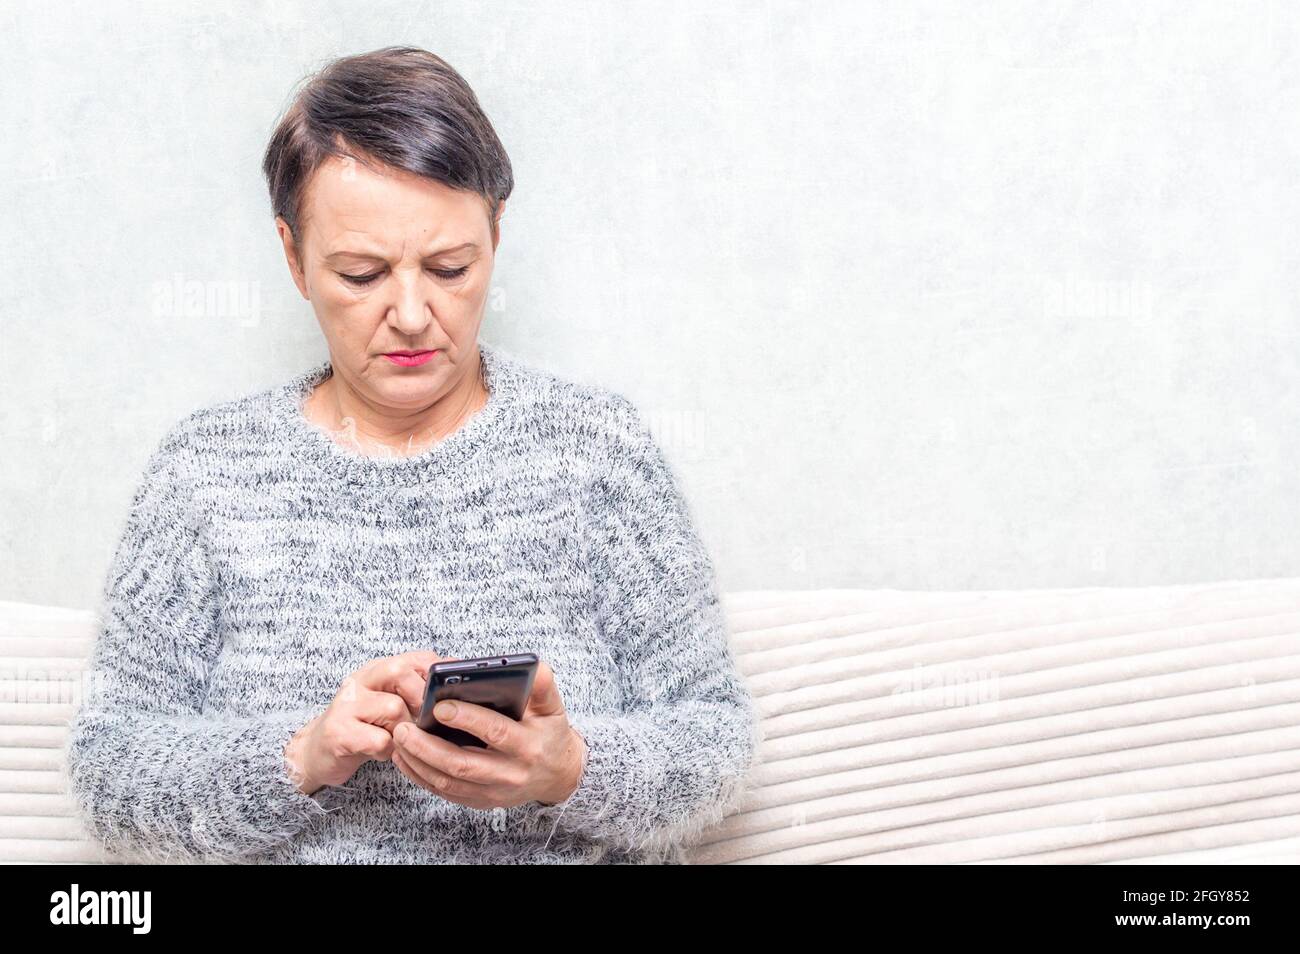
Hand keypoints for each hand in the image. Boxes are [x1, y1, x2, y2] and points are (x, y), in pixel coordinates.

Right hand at [284, 650, 446, 795]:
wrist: (316, 751)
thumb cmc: (363, 728)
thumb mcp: (389, 704)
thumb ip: (415, 695)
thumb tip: (458, 697)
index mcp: (377, 670)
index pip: (416, 657)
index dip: (438, 673)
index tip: (455, 690)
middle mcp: (360, 681)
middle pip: (400, 672)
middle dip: (422, 698)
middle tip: (427, 721)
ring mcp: (347, 705)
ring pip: (393, 708)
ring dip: (405, 730)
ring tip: (400, 740)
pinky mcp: (338, 733)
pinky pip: (378, 739)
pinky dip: (387, 750)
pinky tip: (381, 753)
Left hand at [390, 659, 587, 809]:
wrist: (557, 774)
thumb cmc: (549, 733)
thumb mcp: (553, 707)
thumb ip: (543, 685)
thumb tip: (531, 665)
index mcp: (529, 746)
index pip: (495, 732)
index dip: (467, 719)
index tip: (439, 705)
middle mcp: (510, 773)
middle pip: (463, 764)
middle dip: (428, 746)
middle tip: (404, 727)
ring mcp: (493, 792)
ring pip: (447, 781)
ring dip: (418, 761)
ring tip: (399, 738)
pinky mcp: (479, 802)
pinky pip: (443, 792)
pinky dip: (420, 776)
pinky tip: (404, 757)